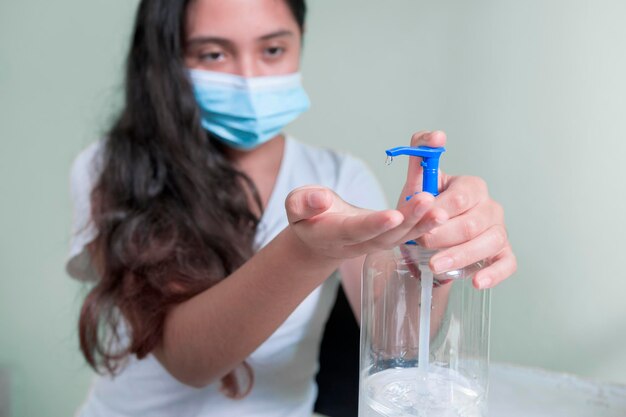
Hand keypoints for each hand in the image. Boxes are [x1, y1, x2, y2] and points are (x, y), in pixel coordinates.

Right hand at [285, 186, 447, 260]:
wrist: (319, 237)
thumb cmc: (308, 216)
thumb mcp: (295, 206)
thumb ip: (304, 203)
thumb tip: (321, 199)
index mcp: (334, 234)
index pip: (356, 231)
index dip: (374, 224)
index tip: (393, 215)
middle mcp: (359, 243)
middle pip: (387, 236)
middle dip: (408, 221)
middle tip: (429, 202)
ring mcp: (376, 243)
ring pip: (402, 236)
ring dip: (424, 223)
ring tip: (442, 208)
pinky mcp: (389, 237)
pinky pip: (409, 229)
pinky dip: (426, 218)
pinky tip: (442, 202)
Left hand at [399, 131, 516, 288]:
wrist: (430, 236)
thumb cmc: (426, 208)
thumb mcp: (418, 184)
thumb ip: (421, 156)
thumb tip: (436, 135)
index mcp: (472, 187)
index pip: (461, 197)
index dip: (440, 210)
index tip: (421, 220)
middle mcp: (490, 207)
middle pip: (473, 223)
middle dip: (444, 235)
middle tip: (420, 244)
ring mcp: (499, 231)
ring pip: (488, 243)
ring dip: (461, 256)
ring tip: (434, 266)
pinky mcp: (503, 254)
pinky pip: (506, 263)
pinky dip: (494, 274)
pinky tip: (477, 282)